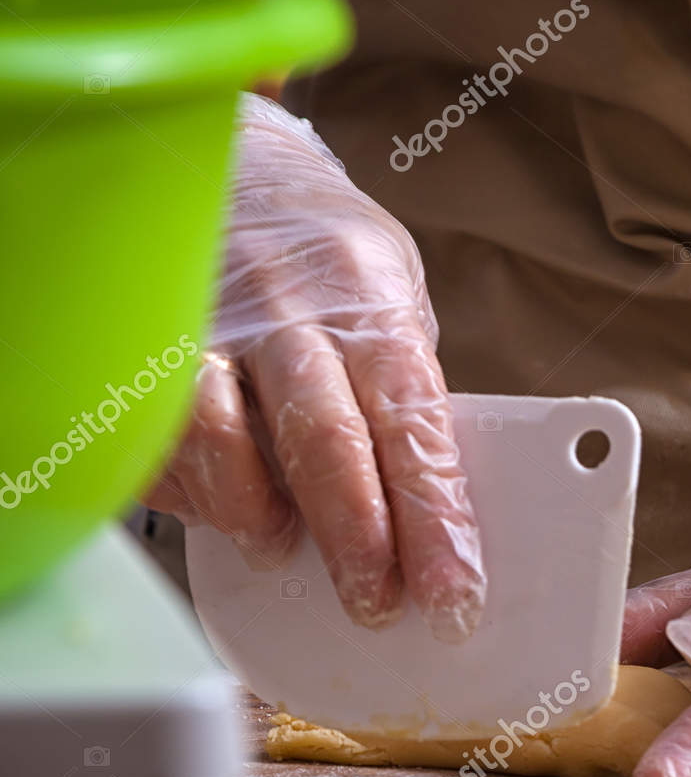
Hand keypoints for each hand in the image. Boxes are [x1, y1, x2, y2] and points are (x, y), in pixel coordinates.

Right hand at [144, 94, 483, 641]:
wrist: (241, 172)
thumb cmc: (334, 263)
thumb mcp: (396, 304)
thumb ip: (405, 395)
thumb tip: (432, 513)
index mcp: (374, 302)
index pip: (416, 426)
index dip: (435, 520)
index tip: (454, 591)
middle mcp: (293, 306)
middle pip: (329, 443)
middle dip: (358, 542)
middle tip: (374, 604)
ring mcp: (213, 318)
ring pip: (229, 440)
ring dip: (260, 516)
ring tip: (281, 547)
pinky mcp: (150, 340)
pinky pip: (164, 434)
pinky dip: (195, 489)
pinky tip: (222, 506)